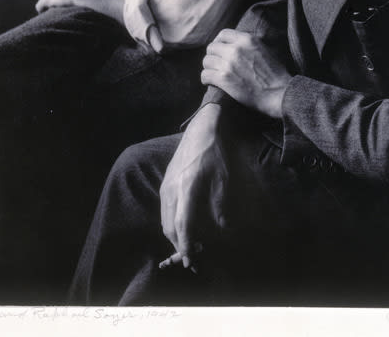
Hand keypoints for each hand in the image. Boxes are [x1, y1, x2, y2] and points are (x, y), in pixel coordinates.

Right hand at [159, 104, 228, 270]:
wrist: (202, 128)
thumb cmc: (215, 152)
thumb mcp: (224, 178)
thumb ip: (220, 204)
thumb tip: (221, 227)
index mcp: (187, 188)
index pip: (182, 224)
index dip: (185, 245)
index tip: (190, 260)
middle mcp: (172, 189)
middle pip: (169, 226)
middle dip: (179, 245)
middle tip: (192, 257)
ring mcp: (166, 185)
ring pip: (164, 219)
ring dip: (174, 235)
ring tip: (188, 245)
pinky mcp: (166, 181)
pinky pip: (164, 209)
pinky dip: (170, 223)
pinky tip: (182, 226)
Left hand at [201, 29, 291, 117]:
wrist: (278, 93)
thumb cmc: (275, 73)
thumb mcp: (263, 49)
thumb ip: (248, 44)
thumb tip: (235, 43)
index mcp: (246, 39)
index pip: (223, 34)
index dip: (219, 41)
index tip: (220, 49)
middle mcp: (235, 49)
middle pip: (211, 47)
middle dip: (213, 56)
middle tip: (216, 64)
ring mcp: (228, 64)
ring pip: (206, 61)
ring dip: (209, 67)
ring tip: (213, 73)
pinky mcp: (223, 79)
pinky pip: (205, 75)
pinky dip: (205, 79)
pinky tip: (210, 82)